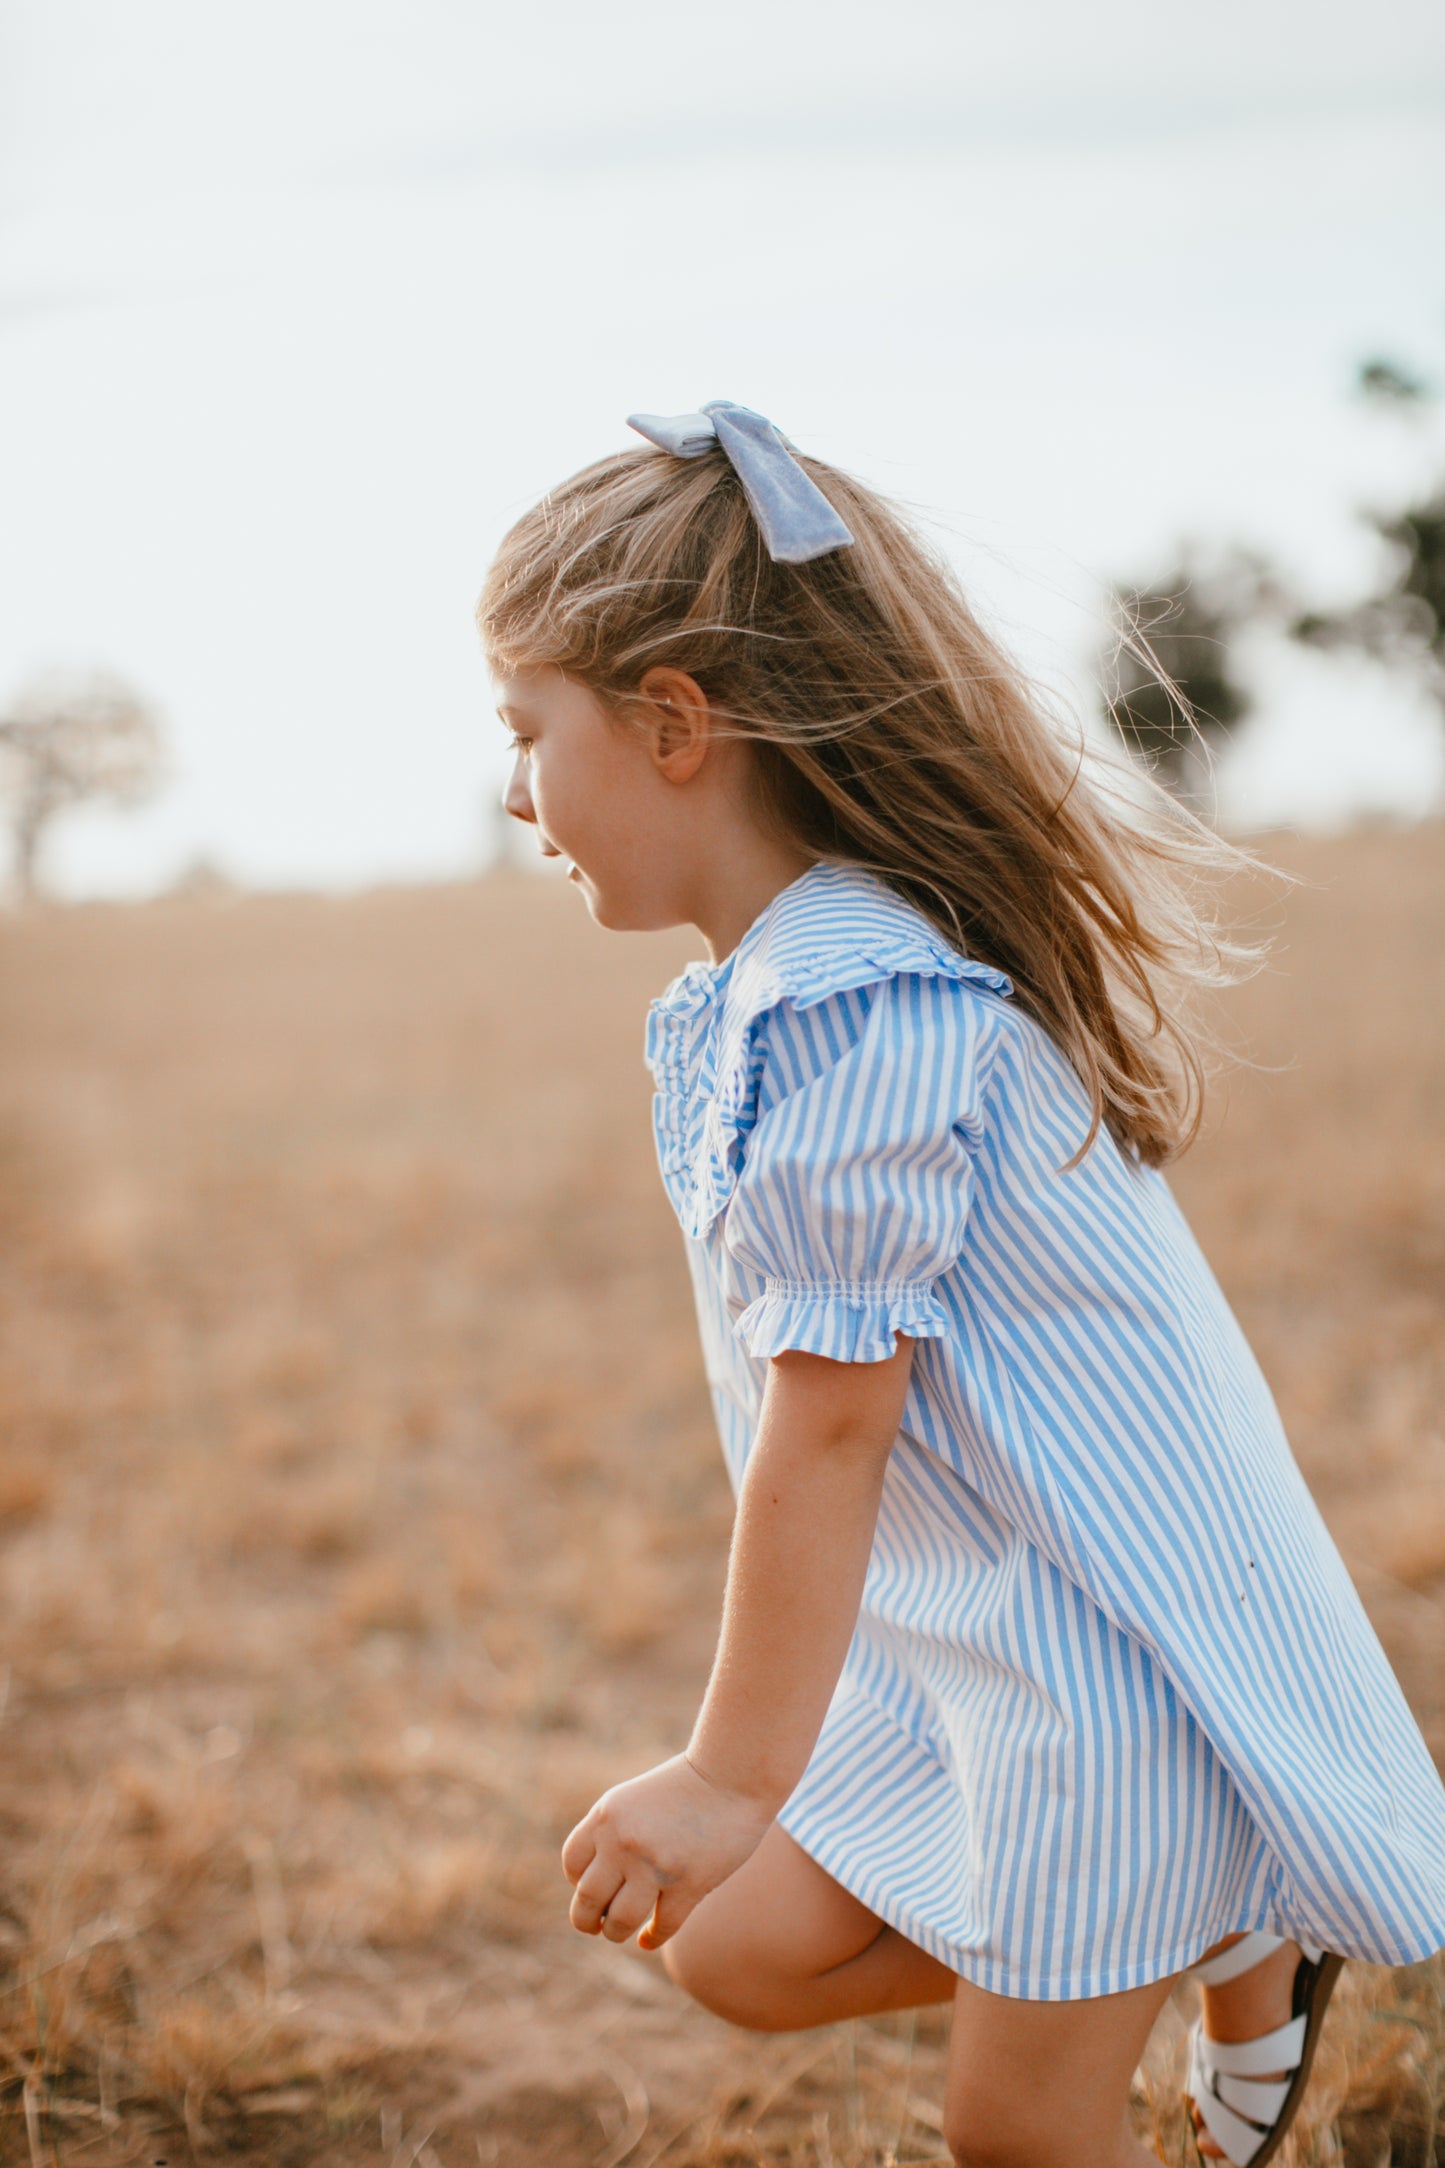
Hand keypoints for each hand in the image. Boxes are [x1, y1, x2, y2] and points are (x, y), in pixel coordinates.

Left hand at [560, 1753, 774, 1950]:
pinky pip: (662, 1926)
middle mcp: (623, 1841)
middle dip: (587, 1921)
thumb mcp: (634, 1798)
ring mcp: (654, 1865)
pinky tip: (648, 1939)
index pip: (572, 1863)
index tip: (591, 1887)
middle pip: (587, 1899)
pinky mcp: (688, 1884)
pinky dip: (652, 1938)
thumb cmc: (687, 1784)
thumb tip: (597, 1879)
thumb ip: (612, 1832)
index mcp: (606, 1815)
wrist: (733, 1774)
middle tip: (595, 1926)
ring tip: (621, 1931)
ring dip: (616, 1932)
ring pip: (620, 1921)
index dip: (578, 1882)